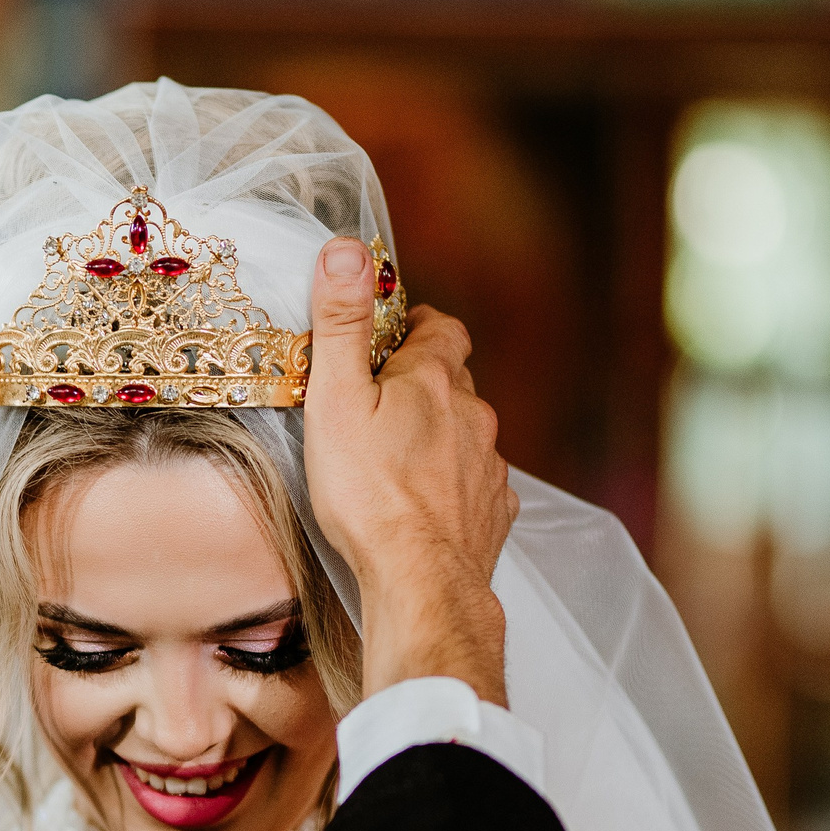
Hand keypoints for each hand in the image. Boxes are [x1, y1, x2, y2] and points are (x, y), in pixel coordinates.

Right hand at [303, 237, 516, 703]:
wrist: (420, 580)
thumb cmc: (369, 495)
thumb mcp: (335, 400)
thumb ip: (341, 324)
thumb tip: (346, 250)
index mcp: (433, 380)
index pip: (441, 327)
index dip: (418, 324)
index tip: (393, 333)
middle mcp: (472, 414)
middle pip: (453, 382)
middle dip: (422, 384)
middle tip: (379, 402)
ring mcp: (489, 464)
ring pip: (466, 434)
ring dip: (439, 437)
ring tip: (396, 461)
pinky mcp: (494, 510)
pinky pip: (477, 484)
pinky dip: (454, 485)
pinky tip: (424, 504)